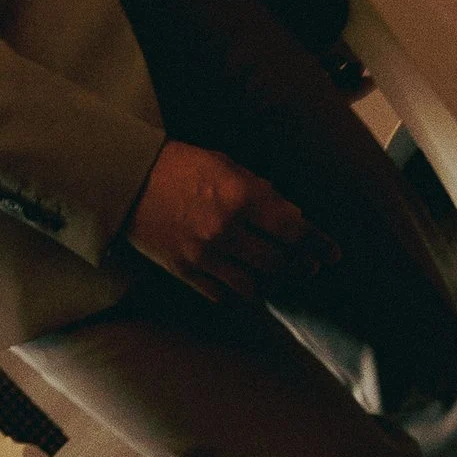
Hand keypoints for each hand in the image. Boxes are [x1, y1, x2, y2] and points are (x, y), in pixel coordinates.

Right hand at [126, 139, 333, 303]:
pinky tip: (242, 284)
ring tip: (275, 277)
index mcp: (240, 197)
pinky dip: (236, 291)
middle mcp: (226, 230)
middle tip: (306, 266)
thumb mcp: (223, 163)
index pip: (294, 229)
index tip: (332, 253)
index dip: (318, 244)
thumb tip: (288, 214)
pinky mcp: (183, 270)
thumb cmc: (177, 163)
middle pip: (278, 263)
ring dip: (269, 282)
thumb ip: (258, 189)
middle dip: (298, 266)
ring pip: (253, 285)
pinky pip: (221, 294)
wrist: (124, 179)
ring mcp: (204, 255)